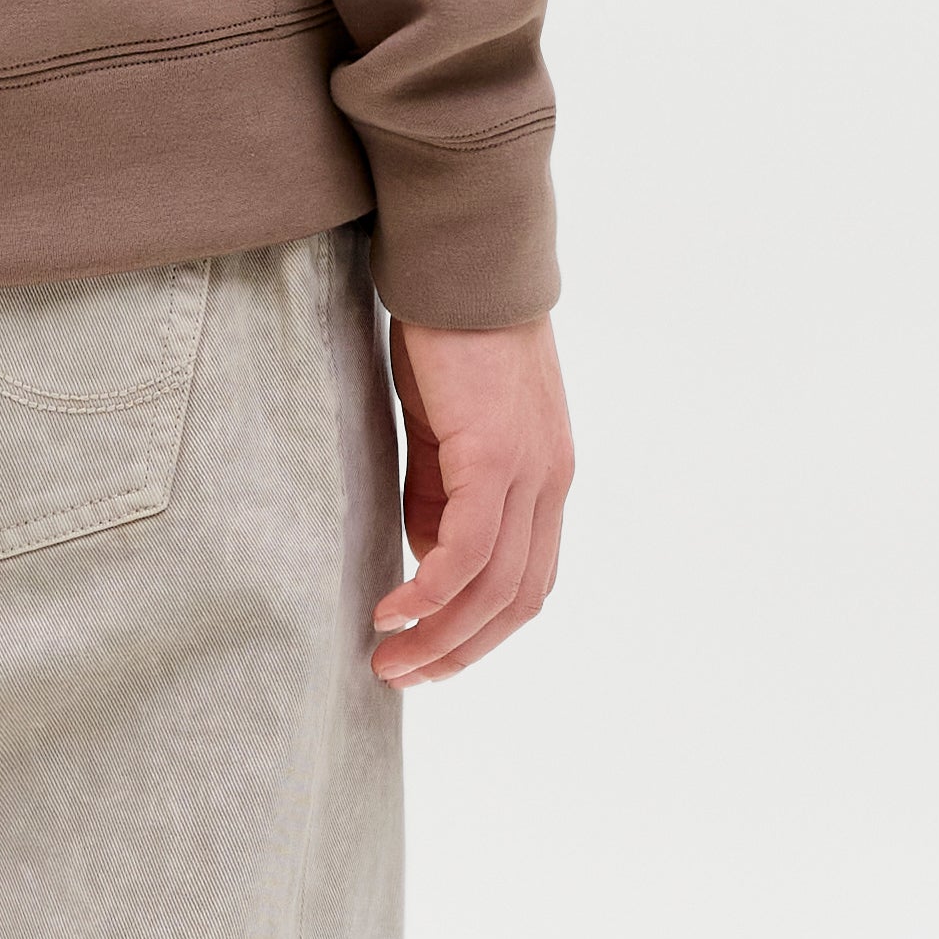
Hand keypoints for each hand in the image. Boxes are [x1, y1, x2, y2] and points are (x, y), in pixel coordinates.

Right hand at [371, 312, 573, 685]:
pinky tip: (391, 610)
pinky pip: (467, 548)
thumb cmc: (449, 332)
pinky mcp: (496, 454)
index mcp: (546, 476)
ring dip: (439, 635)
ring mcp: (530, 469)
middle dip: (460, 652)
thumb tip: (428, 556)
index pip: (528, 580)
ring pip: (494, 586)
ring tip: (387, 660)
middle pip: (518, 599)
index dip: (481, 631)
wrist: (462, 260)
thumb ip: (441, 490)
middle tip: (402, 679)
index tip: (428, 656)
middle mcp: (551, 480)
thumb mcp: (447, 426)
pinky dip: (431, 591)